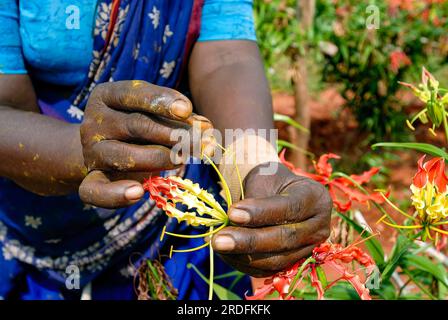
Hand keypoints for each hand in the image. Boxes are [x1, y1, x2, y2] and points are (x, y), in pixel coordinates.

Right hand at [79, 80, 212, 207]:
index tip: (186, 109)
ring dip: (159, 158)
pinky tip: (138, 192)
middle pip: (135, 125)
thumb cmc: (143, 128)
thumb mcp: (158, 116)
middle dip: (172, 134)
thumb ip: (180, 119)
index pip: (133, 94)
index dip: (161, 101)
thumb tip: (206, 129)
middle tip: (200, 142)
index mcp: (107, 96)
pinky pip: (96, 191)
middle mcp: (94, 122)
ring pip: (124, 156)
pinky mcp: (92, 180)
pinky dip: (117, 194)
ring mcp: (91, 152)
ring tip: (182, 160)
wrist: (109, 152)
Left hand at [212, 162, 331, 276]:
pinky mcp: (294, 263)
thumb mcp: (264, 178)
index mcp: (315, 197)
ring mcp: (309, 248)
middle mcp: (319, 226)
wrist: (277, 193)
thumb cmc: (269, 181)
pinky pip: (269, 270)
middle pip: (285, 239)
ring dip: (244, 255)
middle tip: (219, 240)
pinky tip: (225, 254)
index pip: (290, 208)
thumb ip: (254, 198)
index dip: (261, 212)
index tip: (232, 212)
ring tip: (218, 244)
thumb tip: (233, 221)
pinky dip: (245, 264)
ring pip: (277, 259)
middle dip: (249, 241)